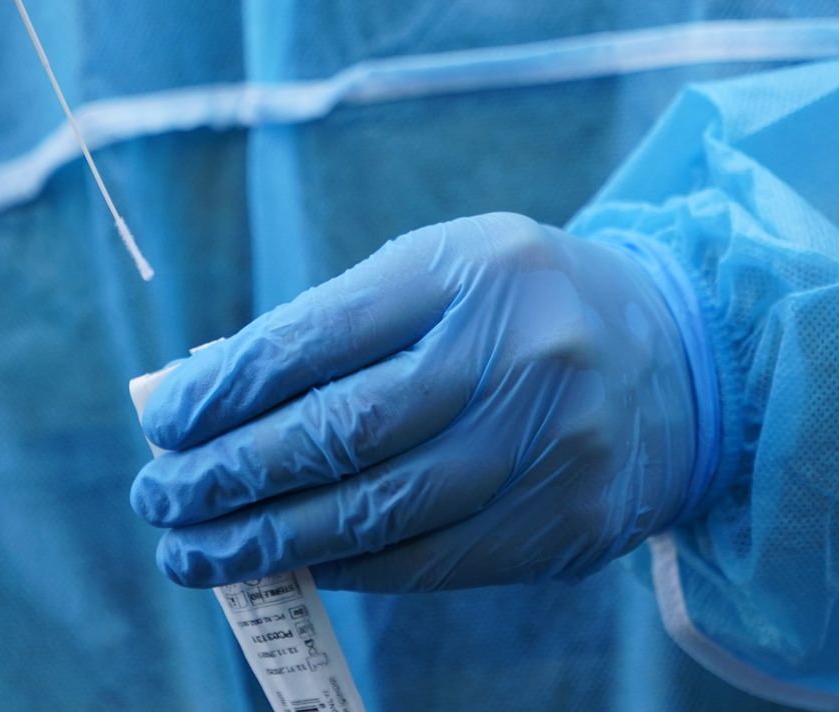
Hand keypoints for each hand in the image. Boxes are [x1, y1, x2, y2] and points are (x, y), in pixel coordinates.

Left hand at [131, 212, 713, 591]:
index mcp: (469, 271)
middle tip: (159, 498)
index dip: (228, 390)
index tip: (164, 421)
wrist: (679, 359)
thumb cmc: (516, 309)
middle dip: (232, 474)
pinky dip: (346, 567)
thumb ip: (332, 328)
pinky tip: (288, 564)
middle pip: (342, 432)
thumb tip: (205, 403)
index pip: (318, 338)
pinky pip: (428, 560)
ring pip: (379, 512)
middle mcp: (519, 355)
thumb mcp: (437, 276)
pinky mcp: (565, 524)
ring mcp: (550, 446)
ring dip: (270, 540)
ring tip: (196, 553)